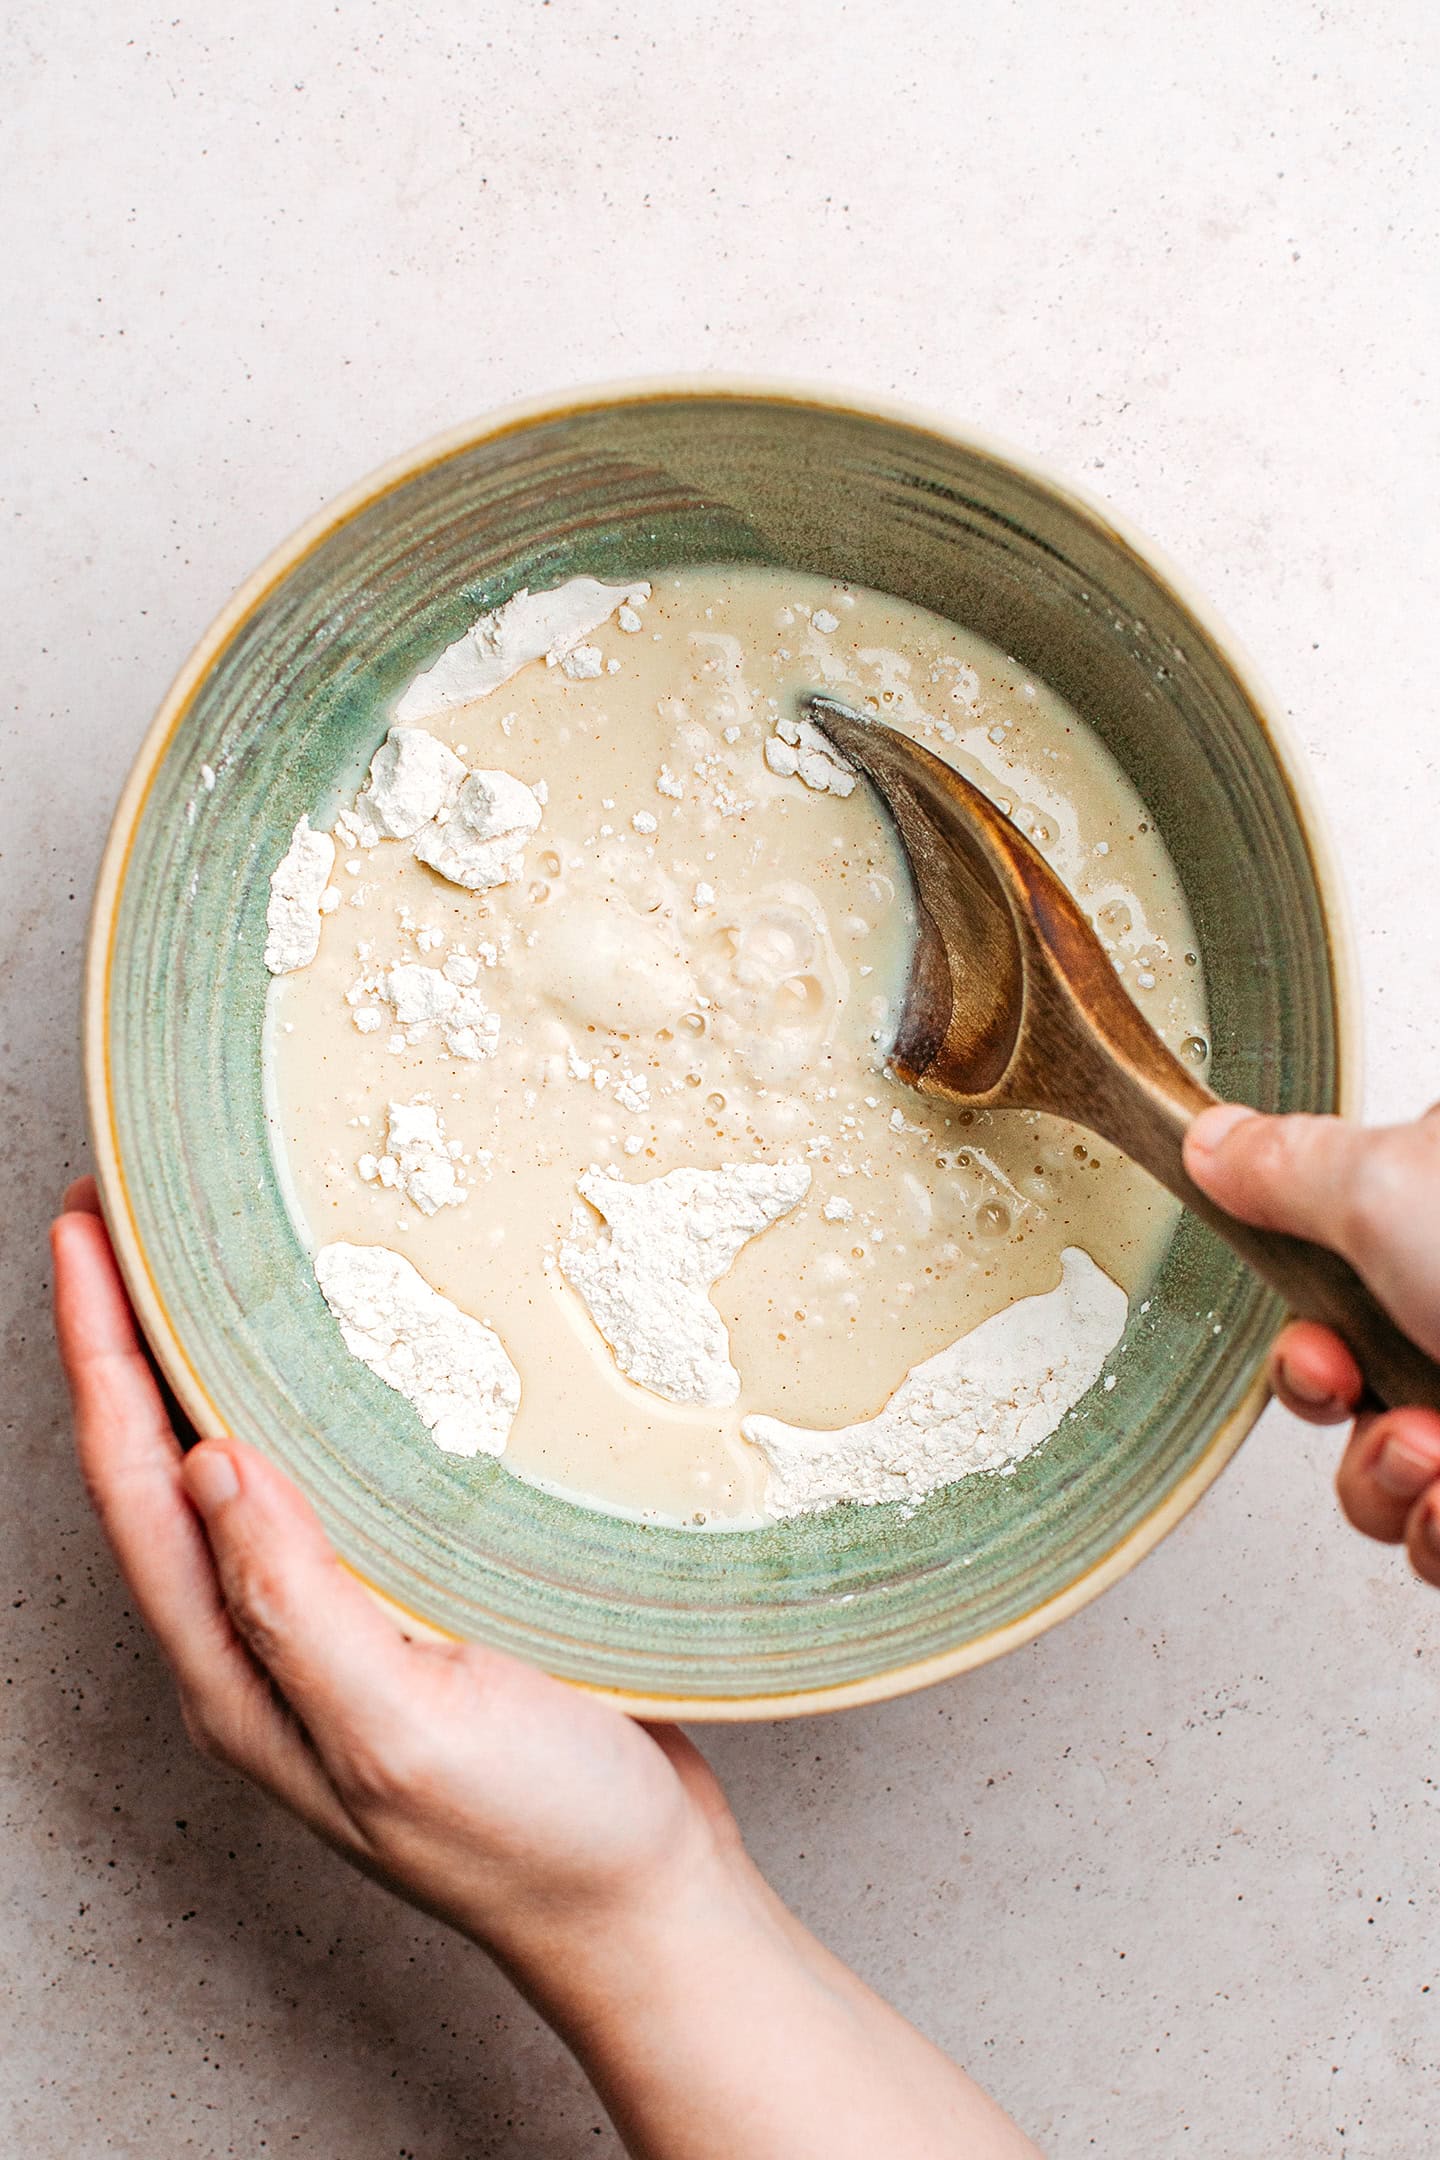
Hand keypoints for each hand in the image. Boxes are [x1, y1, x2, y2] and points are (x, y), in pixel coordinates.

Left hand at [52, 1178, 1036, 2158]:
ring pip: (233, 1470)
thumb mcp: (402, 1733)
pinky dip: (296, 1403)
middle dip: (125, 1338)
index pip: (133, 1486)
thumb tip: (207, 1466)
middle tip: (124, 1218)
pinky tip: (326, 1360)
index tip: (82, 1235)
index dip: (97, 1353)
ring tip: (198, 1262)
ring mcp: (329, 1632)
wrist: (644, 1903)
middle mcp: (260, 1648)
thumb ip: (291, 1608)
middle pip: (159, 1467)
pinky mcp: (400, 1613)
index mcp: (238, 1675)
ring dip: (200, 1363)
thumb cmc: (539, 1838)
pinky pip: (320, 1486)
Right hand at [1185, 1104, 1439, 1584]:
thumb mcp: (1385, 1186)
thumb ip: (1283, 1165)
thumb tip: (1209, 1139)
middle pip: (1351, 1398)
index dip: (1309, 1333)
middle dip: (1342, 1417)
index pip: (1339, 1294)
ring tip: (1436, 1456)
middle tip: (1366, 1394)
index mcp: (1438, 1233)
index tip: (1318, 1340)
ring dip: (1388, 1486)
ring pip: (1389, 1485)